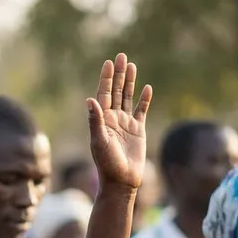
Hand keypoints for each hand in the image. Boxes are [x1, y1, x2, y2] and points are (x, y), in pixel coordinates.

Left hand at [87, 53, 152, 189]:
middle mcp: (113, 119)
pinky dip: (144, 100)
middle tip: (121, 56)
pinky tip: (147, 88)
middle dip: (118, 74)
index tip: (108, 62)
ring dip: (129, 82)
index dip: (106, 78)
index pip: (103, 94)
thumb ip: (95, 120)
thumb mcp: (99, 141)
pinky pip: (141, 111)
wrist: (121, 181)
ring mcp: (126, 124)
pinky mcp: (138, 130)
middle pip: (115, 91)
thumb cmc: (107, 163)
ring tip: (131, 65)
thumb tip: (90, 100)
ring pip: (127, 98)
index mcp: (102, 120)